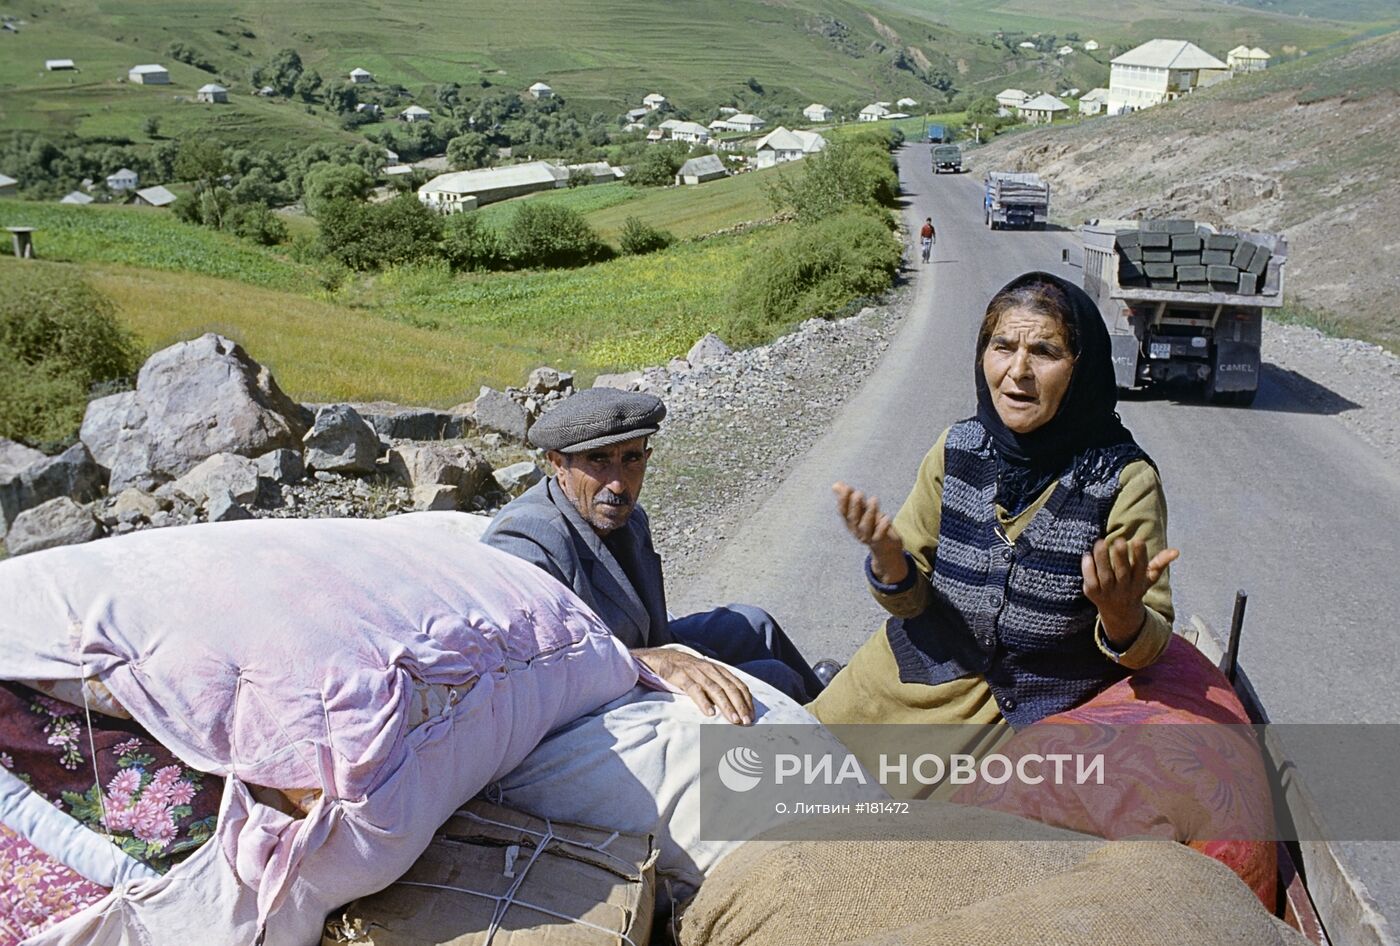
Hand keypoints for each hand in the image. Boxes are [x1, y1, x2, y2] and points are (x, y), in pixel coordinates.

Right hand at [635, 648, 753, 725]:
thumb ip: (717, 687)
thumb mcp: (704, 675)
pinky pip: (694, 689)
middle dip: (740, 705)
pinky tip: (710, 713)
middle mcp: (709, 669)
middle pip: (730, 688)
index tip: (752, 716)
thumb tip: (733, 708)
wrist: (659, 657)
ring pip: (715, 689)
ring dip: (727, 706)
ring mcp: (695, 671)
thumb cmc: (685, 670)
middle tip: (746, 722)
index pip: (738, 684)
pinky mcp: (680, 676)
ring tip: (734, 720)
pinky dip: (703, 701)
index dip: (746, 700)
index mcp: (718, 669)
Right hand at [832, 482, 907, 584]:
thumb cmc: (871, 525)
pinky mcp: (879, 542)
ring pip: (865, 526)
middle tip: (859, 493)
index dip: (843, 500)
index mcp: (850, 522)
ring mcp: (867, 537)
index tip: (847, 487)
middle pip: (853, 518)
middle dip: (855, 505)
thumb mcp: (860, 511)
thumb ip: (849, 498)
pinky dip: (882, 527)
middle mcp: (856, 530)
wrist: (885, 547)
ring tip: (874, 499)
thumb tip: (836, 485)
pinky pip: (879, 535)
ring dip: (869, 512)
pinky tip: (886, 517)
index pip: (843, 511)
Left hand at [1081, 537, 1179, 647]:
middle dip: (1120, 557)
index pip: (1141, 569)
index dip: (1140, 555)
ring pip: (1104, 576)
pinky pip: (1090, 582)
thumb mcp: (1148, 578)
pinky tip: (1087, 555)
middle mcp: (1124, 589)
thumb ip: (1160, 563)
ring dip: (1102, 559)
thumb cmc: (1134, 588)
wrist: (1119, 614)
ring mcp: (1108, 592)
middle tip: (1119, 540)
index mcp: (1139, 583)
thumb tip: (1176, 551)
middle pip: (1122, 573)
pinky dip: (1088, 570)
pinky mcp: (1093, 594)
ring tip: (1100, 542)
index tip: (1138, 540)